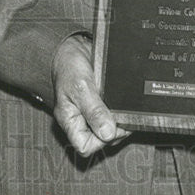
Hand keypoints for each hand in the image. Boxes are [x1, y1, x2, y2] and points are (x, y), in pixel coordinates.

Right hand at [51, 33, 130, 155]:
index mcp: (69, 120)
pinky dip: (122, 112)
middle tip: (121, 113)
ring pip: (111, 130)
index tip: (111, 125)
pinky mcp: (104, 106)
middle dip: (115, 129)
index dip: (101, 140)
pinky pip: (116, 117)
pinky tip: (124, 103)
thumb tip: (108, 133)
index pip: (84, 146)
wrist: (74, 48)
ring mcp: (93, 114)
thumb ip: (94, 110)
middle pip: (101, 140)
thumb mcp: (81, 87)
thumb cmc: (69, 66)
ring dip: (121, 121)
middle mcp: (81, 120)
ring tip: (123, 106)